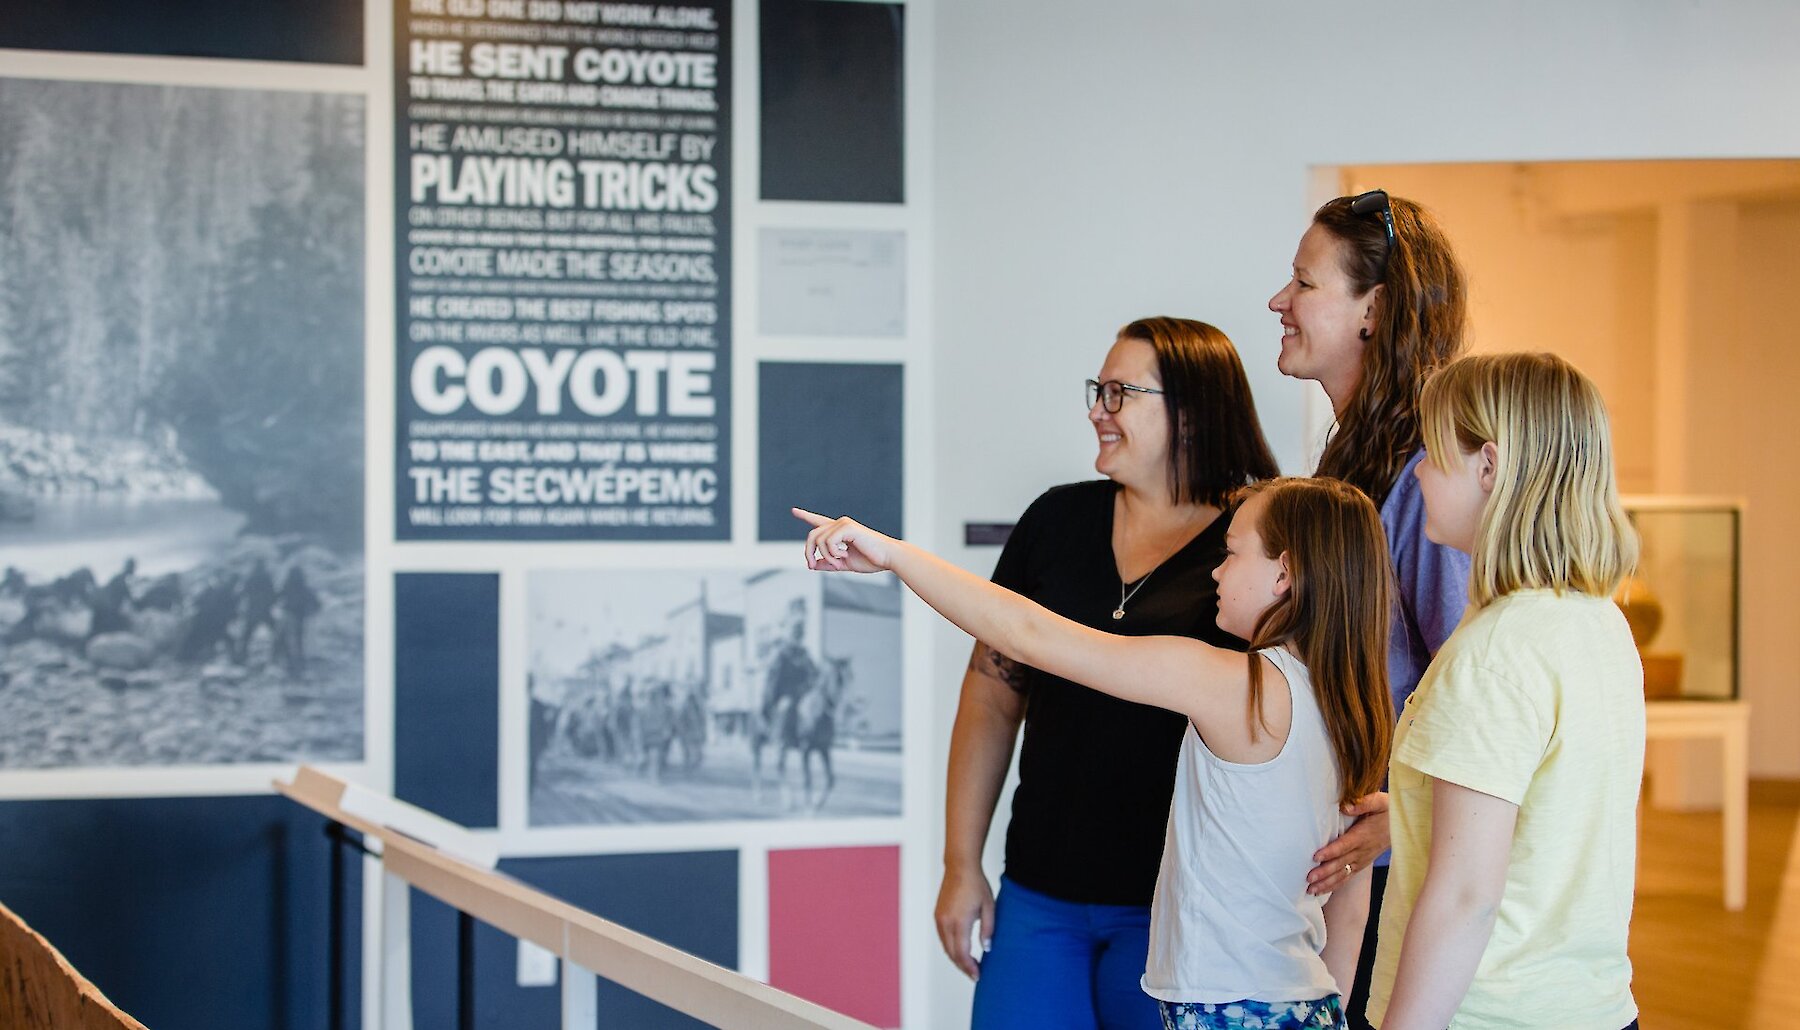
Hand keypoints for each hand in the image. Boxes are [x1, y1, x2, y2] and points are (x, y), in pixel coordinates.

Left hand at [793, 508, 894, 573]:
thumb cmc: (871, 560)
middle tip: (811, 565)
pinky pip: (828, 542)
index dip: (806, 516)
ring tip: (840, 562)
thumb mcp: (844, 564)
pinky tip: (846, 554)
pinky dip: (833, 553)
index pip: (819, 522)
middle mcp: (840, 524)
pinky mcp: (847, 527)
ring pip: (818, 540)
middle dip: (808, 551)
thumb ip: (828, 563)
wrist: (888, 558)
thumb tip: (813, 564)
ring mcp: (843, 524)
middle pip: (812, 534)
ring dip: (826, 556)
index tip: (794, 510)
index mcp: (840, 531)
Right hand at [934, 864, 994, 979]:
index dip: (969, 967)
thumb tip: (987, 948)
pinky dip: (950, 947)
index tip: (977, 975)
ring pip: (945, 947)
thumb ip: (988, 929)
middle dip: (963, 966)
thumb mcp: (989, 907)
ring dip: (956, 958)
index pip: (962, 953)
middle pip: (952, 953)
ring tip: (969, 964)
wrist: (960, 867)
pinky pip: (942, 938)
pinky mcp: (937, 916)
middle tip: (975, 974)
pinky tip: (960, 949)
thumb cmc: (976, 885)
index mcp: (960, 922)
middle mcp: (946, 922)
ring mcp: (939, 919)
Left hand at [1307, 791, 1390, 894]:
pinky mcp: (1361, 865)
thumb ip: (1364, 803)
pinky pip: (1347, 877)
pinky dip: (1334, 885)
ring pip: (1343, 874)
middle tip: (1309, 878)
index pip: (1345, 845)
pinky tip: (1321, 891)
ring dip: (1327, 883)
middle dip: (1324, 872)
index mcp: (1363, 835)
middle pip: (1341, 864)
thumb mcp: (1380, 802)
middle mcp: (1362, 851)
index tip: (1316, 857)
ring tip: (1310, 889)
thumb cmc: (1388, 811)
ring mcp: (1361, 860)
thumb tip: (1346, 807)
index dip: (1331, 852)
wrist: (1402, 826)